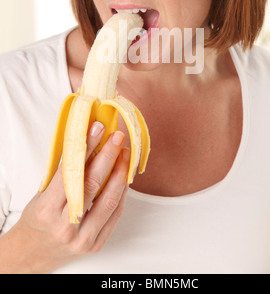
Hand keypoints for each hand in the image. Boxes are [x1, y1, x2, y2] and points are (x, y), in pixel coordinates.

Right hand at [1, 123, 128, 273]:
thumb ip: (65, 173)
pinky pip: (114, 214)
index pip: (71, 172)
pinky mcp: (95, 245)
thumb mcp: (43, 193)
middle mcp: (65, 227)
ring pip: (109, 200)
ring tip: (125, 153)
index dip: (86, 147)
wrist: (34, 253)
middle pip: (93, 184)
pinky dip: (122, 193)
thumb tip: (88, 140)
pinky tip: (124, 176)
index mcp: (46, 210)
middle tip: (117, 136)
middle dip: (108, 156)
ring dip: (121, 173)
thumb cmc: (38, 218)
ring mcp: (82, 239)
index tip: (97, 128)